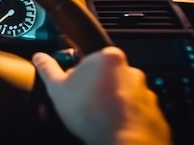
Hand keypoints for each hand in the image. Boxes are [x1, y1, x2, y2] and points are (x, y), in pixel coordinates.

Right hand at [32, 46, 170, 144]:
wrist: (123, 143)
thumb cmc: (93, 114)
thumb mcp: (58, 89)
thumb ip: (48, 69)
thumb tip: (40, 58)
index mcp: (109, 57)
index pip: (90, 59)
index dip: (78, 74)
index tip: (73, 87)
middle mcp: (131, 71)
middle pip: (107, 76)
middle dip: (95, 88)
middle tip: (83, 104)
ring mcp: (145, 92)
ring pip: (122, 94)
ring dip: (111, 103)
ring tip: (97, 119)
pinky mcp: (153, 111)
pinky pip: (135, 112)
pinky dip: (124, 118)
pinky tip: (111, 127)